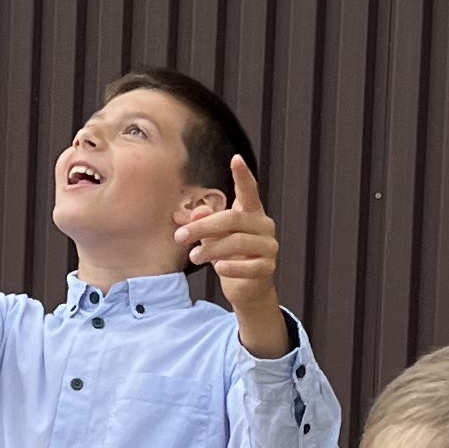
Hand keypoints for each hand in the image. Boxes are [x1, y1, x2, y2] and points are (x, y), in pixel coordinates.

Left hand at [177, 155, 285, 356]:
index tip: (236, 159)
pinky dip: (231, 266)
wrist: (247, 288)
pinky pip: (248, 265)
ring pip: (237, 242)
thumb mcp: (212, 236)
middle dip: (202, 227)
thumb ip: (204, 223)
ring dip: (211, 249)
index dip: (243, 175)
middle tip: (180, 236)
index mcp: (251, 212)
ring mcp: (268, 246)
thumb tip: (195, 213)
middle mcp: (263, 225)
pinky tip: (219, 268)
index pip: (249, 190)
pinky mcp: (267, 267)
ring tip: (194, 257)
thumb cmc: (230, 255)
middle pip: (232, 219)